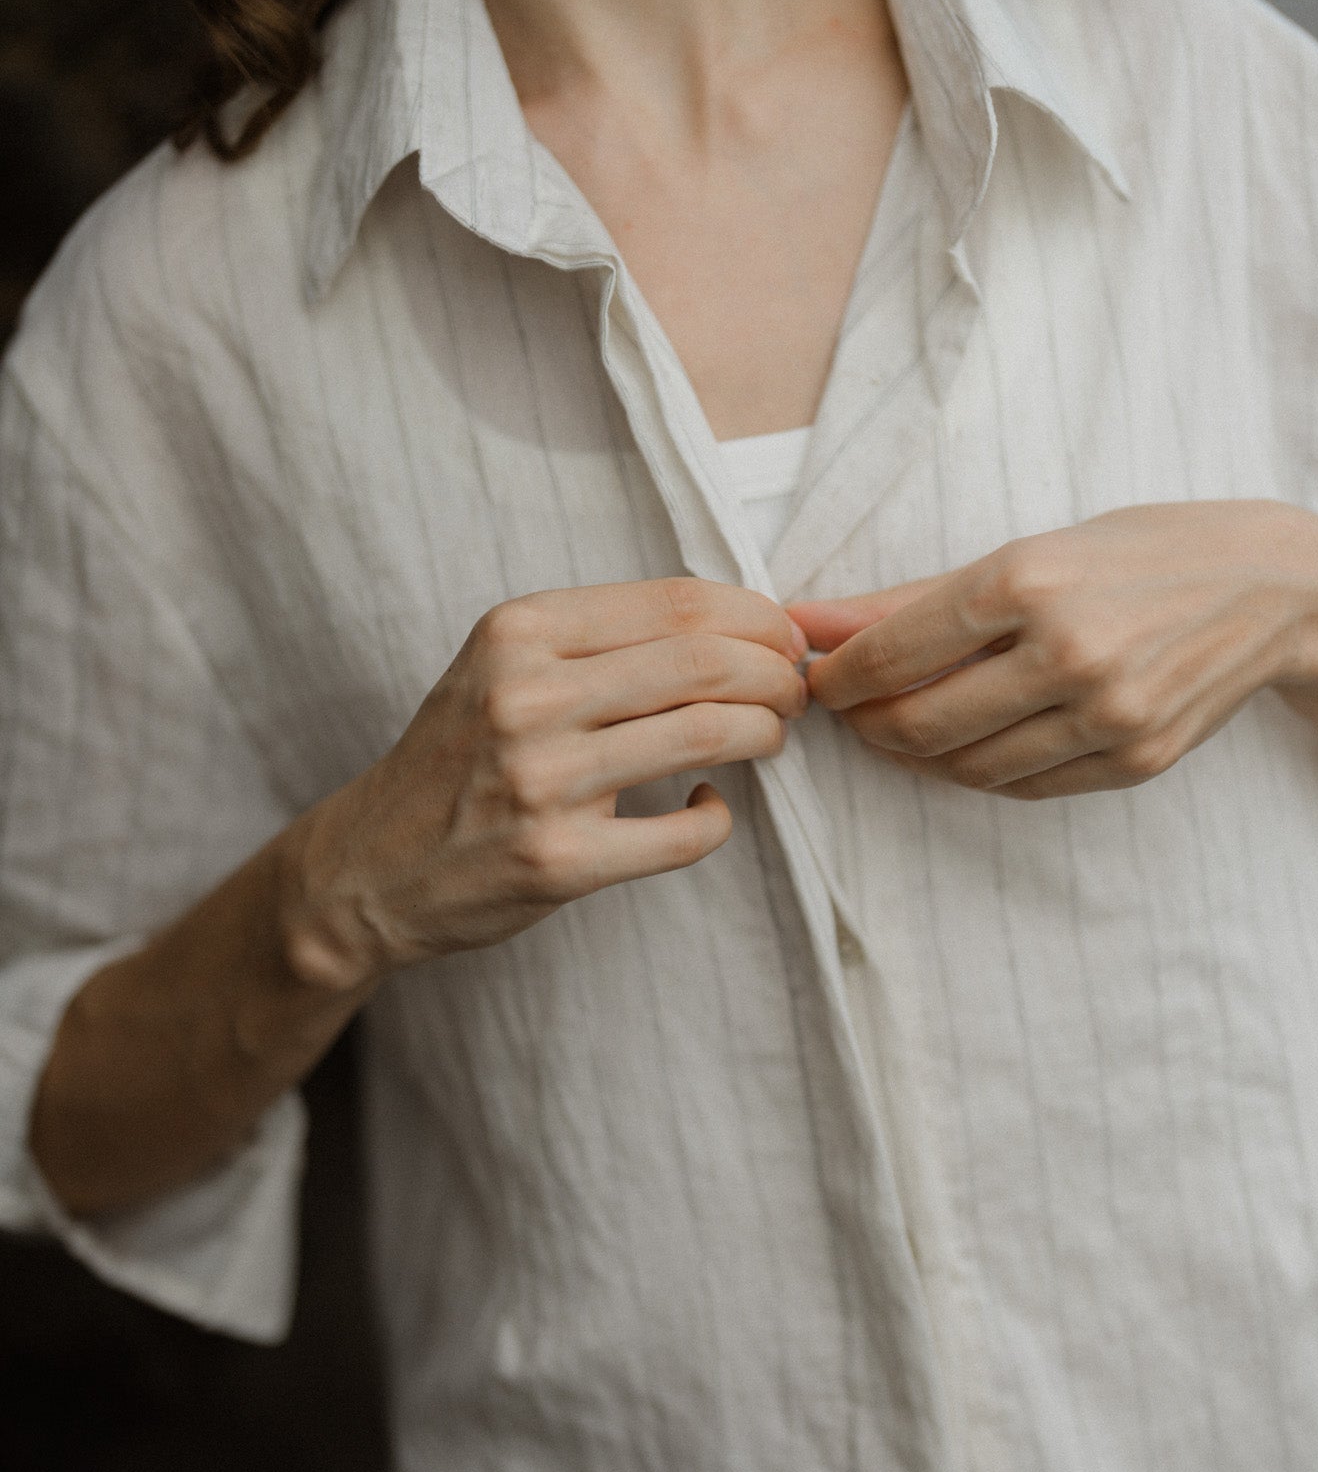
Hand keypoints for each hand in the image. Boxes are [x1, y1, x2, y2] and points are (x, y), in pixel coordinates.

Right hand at [282, 578, 805, 984]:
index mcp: (517, 634)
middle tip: (795, 692)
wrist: (369, 868)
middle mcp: (525, 699)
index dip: (755, 617)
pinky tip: (709, 806)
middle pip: (706, 663)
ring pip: (707, 737)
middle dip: (777, 674)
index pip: (676, 603)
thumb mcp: (500, 667)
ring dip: (764, 734)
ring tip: (768, 738)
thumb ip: (597, 640)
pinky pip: (686, 833)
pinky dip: (717, 817)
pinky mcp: (560, 861)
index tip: (783, 638)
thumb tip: (735, 623)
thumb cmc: (457, 759)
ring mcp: (541, 783)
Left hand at [789, 501, 1317, 799]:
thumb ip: (912, 597)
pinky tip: (967, 744)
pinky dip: (979, 772)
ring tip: (903, 727)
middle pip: (920, 721)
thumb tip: (810, 620)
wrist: (1273, 587)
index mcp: (1030, 580)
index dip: (840, 677)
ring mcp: (1108, 714)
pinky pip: (1025, 787)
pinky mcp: (1137, 760)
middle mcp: (1069, 651)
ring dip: (917, 756)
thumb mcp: (1030, 547)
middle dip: (869, 723)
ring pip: (968, 767)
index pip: (895, 652)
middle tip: (853, 711)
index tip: (821, 679)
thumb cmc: (1141, 553)